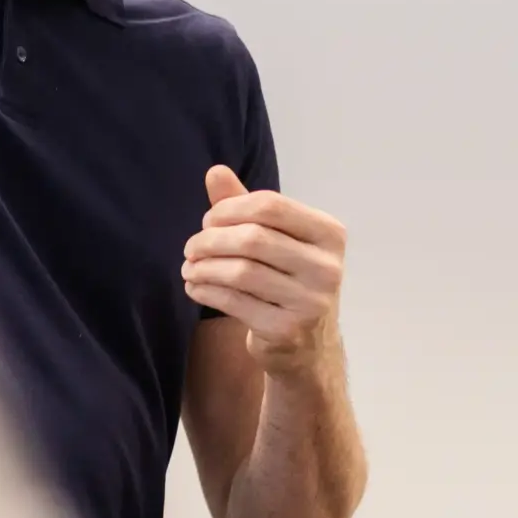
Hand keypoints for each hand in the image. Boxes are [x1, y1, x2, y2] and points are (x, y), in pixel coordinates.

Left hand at [182, 166, 344, 370]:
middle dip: (210, 239)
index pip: (270, 204)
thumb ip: (245, 205)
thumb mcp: (273, 238)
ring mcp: (311, 301)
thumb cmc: (287, 280)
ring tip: (189, 268)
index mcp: (329, 233)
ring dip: (203, 267)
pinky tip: (195, 287)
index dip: (228, 209)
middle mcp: (327, 266)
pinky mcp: (287, 330)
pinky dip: (206, 290)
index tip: (208, 221)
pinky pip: (234, 301)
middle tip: (191, 248)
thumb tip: (214, 171)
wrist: (308, 346)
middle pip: (253, 237)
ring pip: (241, 271)